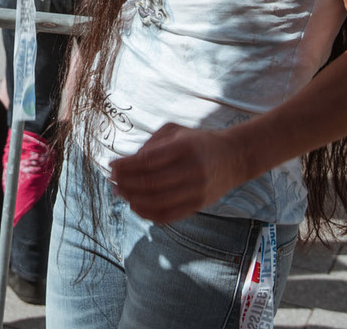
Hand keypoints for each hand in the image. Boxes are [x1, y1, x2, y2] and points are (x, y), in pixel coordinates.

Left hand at [109, 123, 248, 224]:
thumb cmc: (198, 141)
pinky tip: (135, 206)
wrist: (234, 157)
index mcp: (184, 147)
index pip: (147, 161)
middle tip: (112, 181)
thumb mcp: (176, 132)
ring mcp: (196, 190)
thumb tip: (127, 163)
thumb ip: (151, 144)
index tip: (112, 166)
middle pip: (149, 183)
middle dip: (125, 183)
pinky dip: (148, 213)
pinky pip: (168, 215)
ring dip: (132, 199)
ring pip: (157, 202)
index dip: (126, 166)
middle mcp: (192, 170)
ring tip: (120, 192)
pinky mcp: (198, 205)